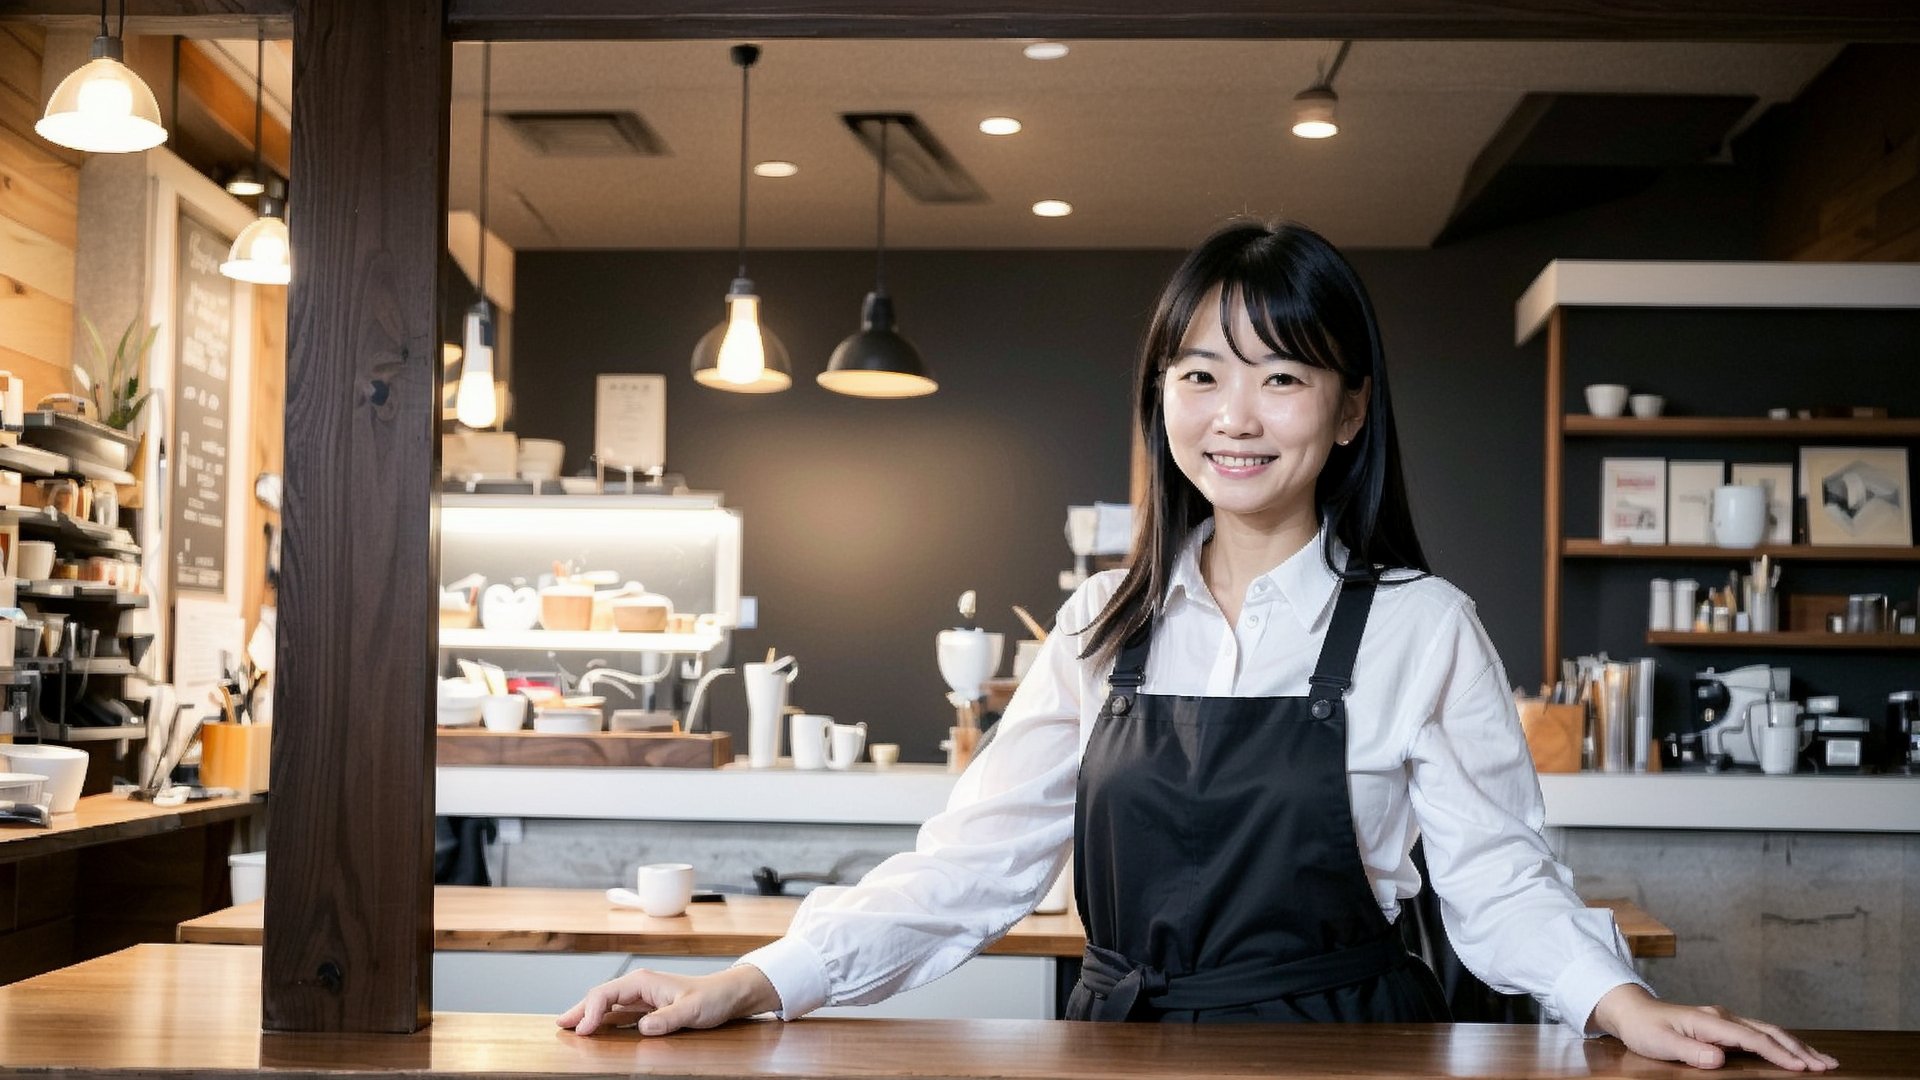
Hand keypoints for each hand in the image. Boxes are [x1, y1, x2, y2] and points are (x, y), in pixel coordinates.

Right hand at [558, 964, 780, 1035]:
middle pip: (599, 996)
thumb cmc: (712, 998)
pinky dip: (602, 1020)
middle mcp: (638, 986)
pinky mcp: (646, 1008)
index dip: (589, 1011)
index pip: (605, 993)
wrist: (728, 995)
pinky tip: (595, 1030)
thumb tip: (642, 1028)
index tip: (583, 1031)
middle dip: (579, 1009)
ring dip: (588, 1015)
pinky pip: (617, 1013)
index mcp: (643, 981)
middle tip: (560, 1026)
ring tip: (570, 1028)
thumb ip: (668, 1019)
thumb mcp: (693, 1010)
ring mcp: (641, 997)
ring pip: (606, 1004)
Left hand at [1591, 984, 1837, 1071]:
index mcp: (1711, 1021)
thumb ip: (1691, 1052)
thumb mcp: (1662, 1043)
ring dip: (1797, 1045)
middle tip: (1828, 1065)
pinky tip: (1795, 1052)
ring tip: (1823, 1060)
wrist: (1633, 1012)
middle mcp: (1723, 1017)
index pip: (1752, 1039)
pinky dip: (1782, 1043)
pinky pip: (1760, 1034)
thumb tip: (1720, 1059)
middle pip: (1770, 1032)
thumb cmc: (1645, 1029)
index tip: (1803, 1067)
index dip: (1778, 1053)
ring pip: (1768, 1031)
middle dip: (1800, 1049)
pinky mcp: (1724, 1027)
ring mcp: (1725, 1020)